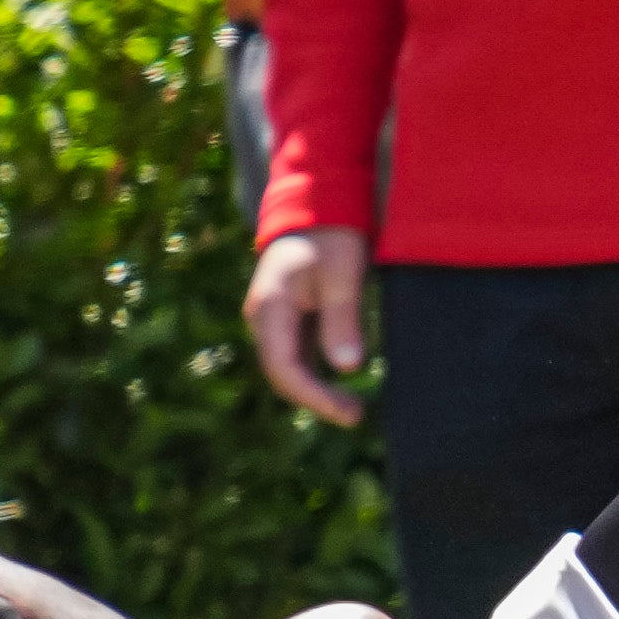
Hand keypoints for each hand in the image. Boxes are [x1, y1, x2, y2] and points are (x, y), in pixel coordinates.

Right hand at [244, 226, 370, 425]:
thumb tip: (347, 367)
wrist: (319, 203)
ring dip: (316, 389)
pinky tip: (341, 384)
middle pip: (282, 373)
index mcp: (271, 306)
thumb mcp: (343, 276)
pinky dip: (316, 372)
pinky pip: (295, 354)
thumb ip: (342, 320)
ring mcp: (272, 317)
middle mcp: (263, 316)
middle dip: (316, 398)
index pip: (283, 367)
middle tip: (355, 415)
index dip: (313, 396)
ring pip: (288, 366)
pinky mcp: (286, 317)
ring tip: (352, 408)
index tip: (345, 412)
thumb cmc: (333, 236)